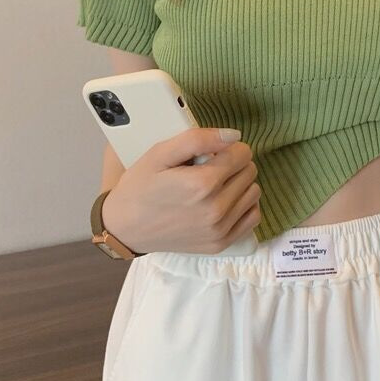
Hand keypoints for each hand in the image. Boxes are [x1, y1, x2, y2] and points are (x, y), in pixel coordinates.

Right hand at [102, 127, 261, 254]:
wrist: (125, 227)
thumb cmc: (141, 186)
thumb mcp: (160, 153)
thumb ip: (197, 139)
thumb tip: (234, 136)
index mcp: (201, 184)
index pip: (242, 153)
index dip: (229, 147)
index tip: (213, 153)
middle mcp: (215, 209)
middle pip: (250, 171)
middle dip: (234, 164)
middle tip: (210, 168)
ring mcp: (219, 230)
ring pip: (254, 192)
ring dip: (240, 184)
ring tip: (215, 185)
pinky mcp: (220, 244)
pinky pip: (252, 217)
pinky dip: (243, 206)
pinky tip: (224, 201)